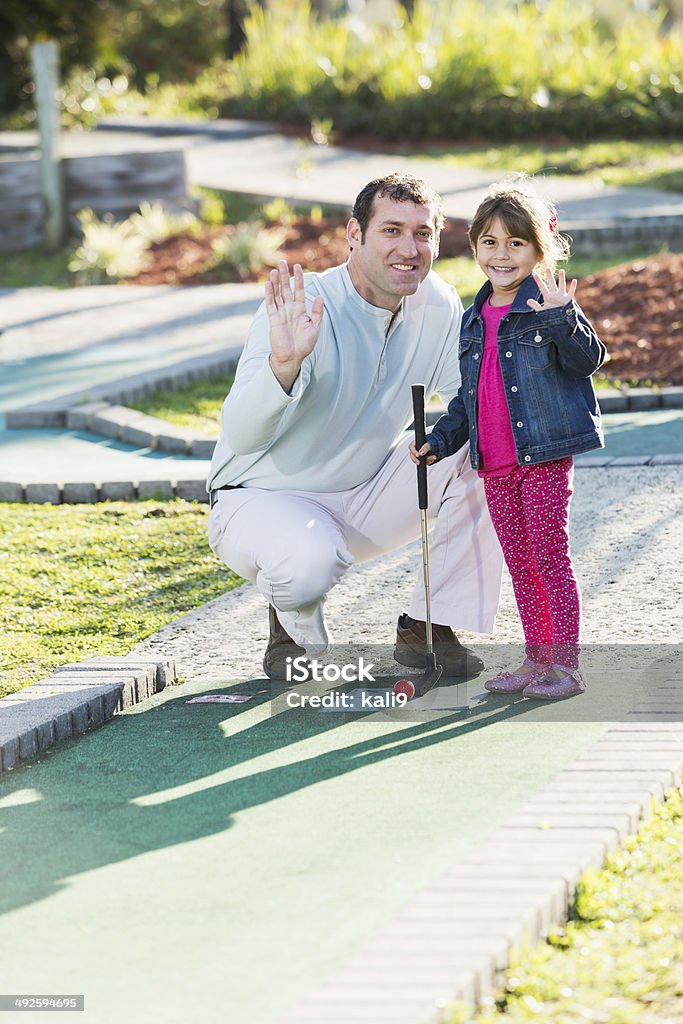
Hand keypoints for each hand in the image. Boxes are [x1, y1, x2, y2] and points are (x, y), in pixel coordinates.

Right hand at [265, 261, 323, 390]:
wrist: (292, 357)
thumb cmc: (304, 345)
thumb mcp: (315, 328)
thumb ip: (317, 313)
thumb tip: (320, 297)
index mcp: (300, 310)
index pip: (299, 290)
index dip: (298, 279)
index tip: (297, 266)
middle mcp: (289, 309)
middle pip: (286, 289)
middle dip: (284, 276)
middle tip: (282, 262)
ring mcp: (280, 313)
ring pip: (277, 294)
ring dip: (275, 283)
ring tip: (274, 270)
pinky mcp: (273, 319)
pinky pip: (271, 304)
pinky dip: (269, 295)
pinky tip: (268, 285)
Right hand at [409, 440, 436, 464]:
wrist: (438, 446)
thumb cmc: (432, 442)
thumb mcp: (429, 443)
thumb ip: (425, 447)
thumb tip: (421, 452)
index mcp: (416, 443)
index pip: (411, 447)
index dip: (413, 452)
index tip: (418, 455)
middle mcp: (416, 449)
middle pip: (413, 455)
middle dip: (416, 460)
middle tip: (419, 462)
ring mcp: (419, 455)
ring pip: (419, 460)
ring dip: (426, 460)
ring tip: (432, 458)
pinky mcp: (423, 459)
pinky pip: (424, 462)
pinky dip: (428, 462)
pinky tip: (432, 460)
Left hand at [527, 268, 576, 310]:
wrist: (559, 320)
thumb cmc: (550, 315)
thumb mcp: (541, 311)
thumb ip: (535, 306)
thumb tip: (527, 300)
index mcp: (548, 297)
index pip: (542, 287)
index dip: (538, 281)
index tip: (535, 274)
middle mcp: (555, 295)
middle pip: (552, 284)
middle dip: (550, 277)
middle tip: (548, 268)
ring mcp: (561, 296)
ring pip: (562, 286)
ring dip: (562, 279)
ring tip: (561, 270)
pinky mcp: (568, 300)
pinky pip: (571, 293)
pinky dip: (573, 287)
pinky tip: (574, 280)